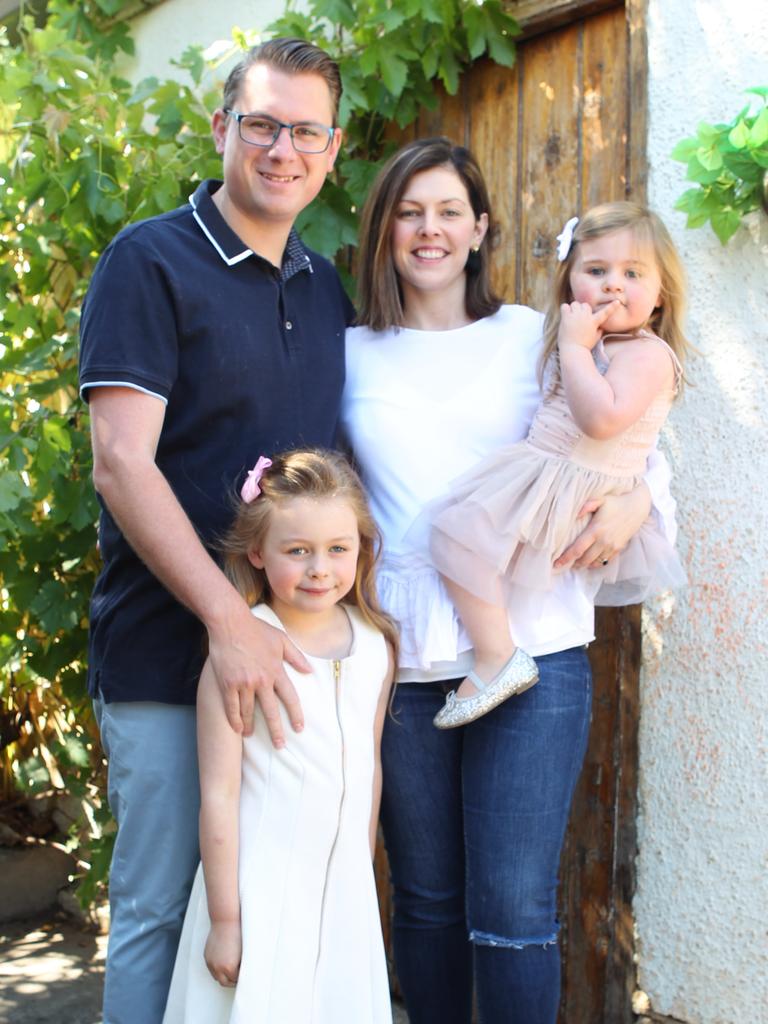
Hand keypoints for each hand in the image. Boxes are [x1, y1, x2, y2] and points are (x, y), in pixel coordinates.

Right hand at [204, 921, 241, 986]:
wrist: (225, 920)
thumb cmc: (238, 933)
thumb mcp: (243, 952)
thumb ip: (242, 965)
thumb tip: (244, 973)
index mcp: (229, 967)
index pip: (235, 980)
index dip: (241, 978)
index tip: (245, 976)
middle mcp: (218, 967)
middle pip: (224, 982)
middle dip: (232, 981)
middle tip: (239, 977)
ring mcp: (210, 962)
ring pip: (217, 977)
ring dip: (224, 976)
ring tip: (232, 971)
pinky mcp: (206, 956)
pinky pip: (211, 968)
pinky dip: (217, 969)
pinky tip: (224, 963)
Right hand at [207, 600, 309, 745]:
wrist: (230, 623)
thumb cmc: (256, 630)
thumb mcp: (281, 640)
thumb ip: (296, 656)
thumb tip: (310, 670)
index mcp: (276, 670)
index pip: (290, 698)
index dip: (296, 715)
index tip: (299, 728)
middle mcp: (261, 680)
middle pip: (271, 711)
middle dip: (276, 731)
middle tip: (279, 745)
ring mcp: (243, 683)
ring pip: (249, 712)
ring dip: (251, 727)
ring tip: (251, 736)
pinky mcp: (227, 683)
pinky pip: (231, 707)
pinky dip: (234, 719)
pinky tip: (237, 729)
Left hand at [554, 483, 651, 569]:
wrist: (638, 507)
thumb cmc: (616, 502)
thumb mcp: (600, 499)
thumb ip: (586, 506)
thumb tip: (574, 515)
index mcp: (595, 530)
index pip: (577, 549)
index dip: (565, 558)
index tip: (556, 564)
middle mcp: (604, 541)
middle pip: (584, 559)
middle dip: (574, 564)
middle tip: (565, 564)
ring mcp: (612, 546)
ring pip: (595, 563)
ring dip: (585, 565)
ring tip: (577, 564)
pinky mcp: (619, 548)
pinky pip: (606, 561)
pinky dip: (597, 564)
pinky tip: (591, 562)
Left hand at [557, 300, 620, 351]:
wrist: (573, 351)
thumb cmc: (584, 346)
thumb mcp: (595, 338)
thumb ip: (599, 330)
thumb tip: (602, 326)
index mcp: (594, 322)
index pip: (605, 312)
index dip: (612, 306)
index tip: (617, 302)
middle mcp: (586, 317)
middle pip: (585, 305)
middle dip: (582, 310)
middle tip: (579, 318)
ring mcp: (576, 316)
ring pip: (575, 304)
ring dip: (573, 309)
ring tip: (572, 317)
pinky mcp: (566, 318)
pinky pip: (565, 306)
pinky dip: (565, 309)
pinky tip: (565, 316)